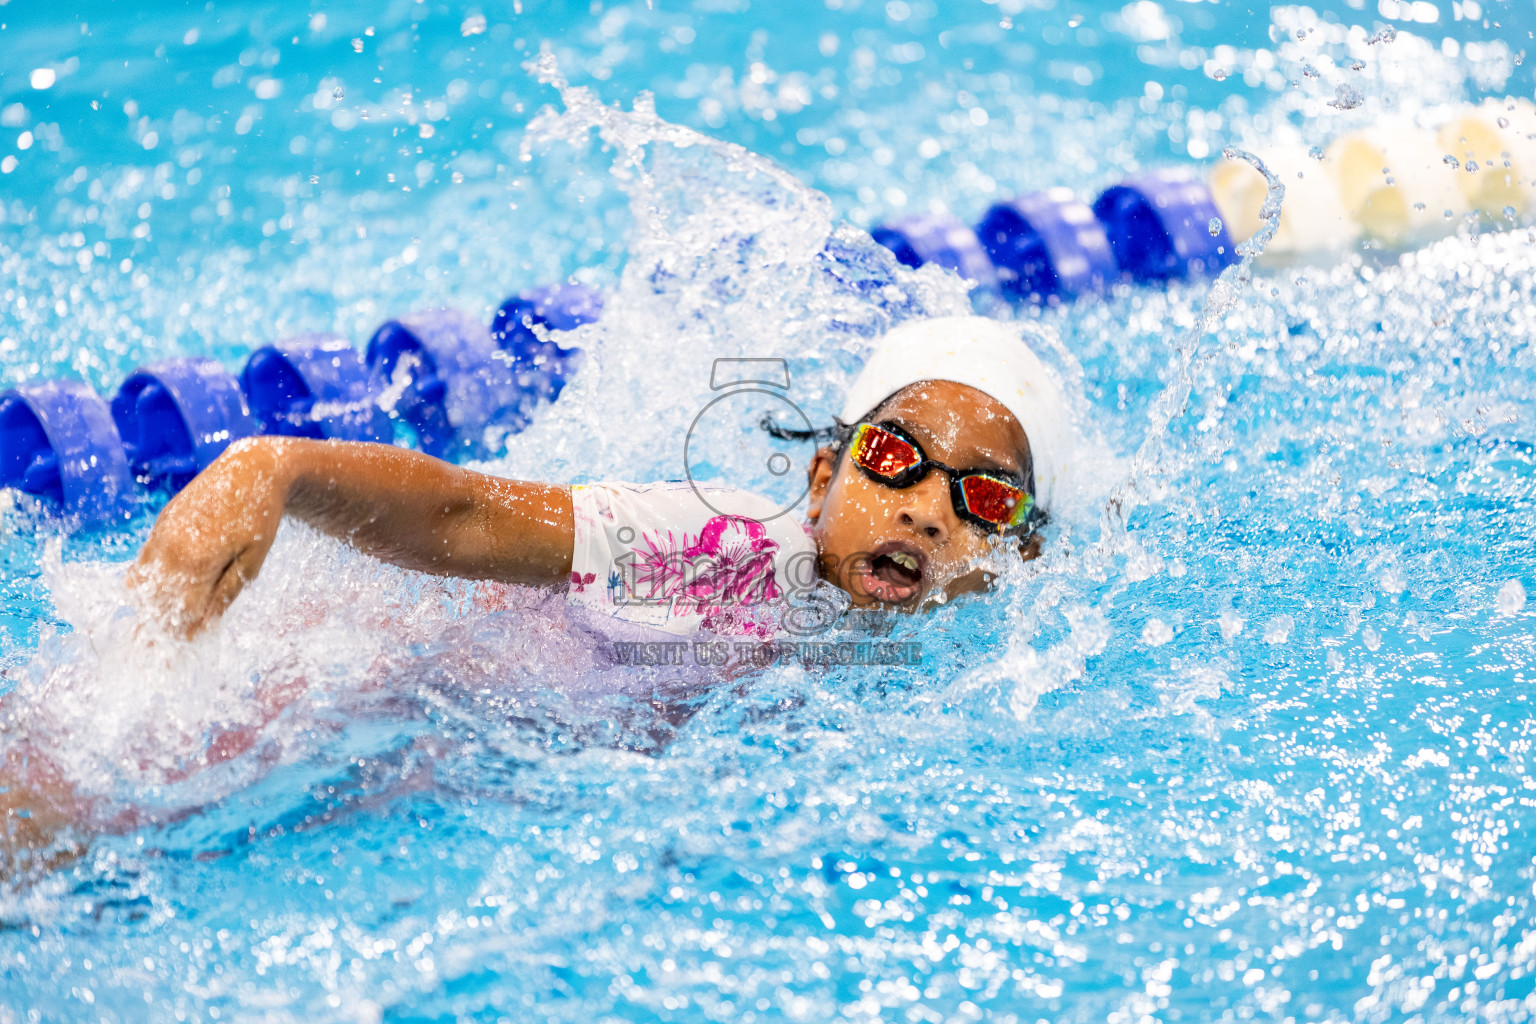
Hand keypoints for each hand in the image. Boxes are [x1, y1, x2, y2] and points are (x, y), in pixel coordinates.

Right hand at [127, 437, 289, 638]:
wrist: (251, 468)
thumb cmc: (260, 517)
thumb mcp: (253, 560)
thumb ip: (225, 593)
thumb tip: (203, 627)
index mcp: (197, 560)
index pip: (180, 612)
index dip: (177, 638)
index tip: (172, 662)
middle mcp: (171, 548)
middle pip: (154, 603)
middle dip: (155, 631)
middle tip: (153, 658)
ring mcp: (161, 535)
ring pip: (142, 585)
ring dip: (148, 610)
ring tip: (151, 635)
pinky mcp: (159, 526)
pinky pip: (143, 564)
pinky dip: (147, 586)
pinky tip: (155, 601)